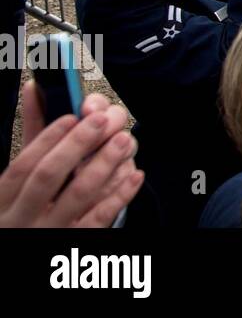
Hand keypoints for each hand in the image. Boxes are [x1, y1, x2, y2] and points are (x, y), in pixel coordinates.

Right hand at [0, 84, 142, 227]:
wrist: (32, 245)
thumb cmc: (31, 199)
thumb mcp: (25, 172)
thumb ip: (34, 132)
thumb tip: (35, 86)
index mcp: (5, 198)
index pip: (23, 166)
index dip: (47, 139)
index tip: (71, 115)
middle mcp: (23, 216)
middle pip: (48, 177)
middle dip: (77, 144)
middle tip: (101, 119)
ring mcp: (51, 230)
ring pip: (78, 196)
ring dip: (104, 164)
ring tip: (124, 139)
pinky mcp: (77, 241)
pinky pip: (101, 219)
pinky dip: (120, 195)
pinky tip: (137, 174)